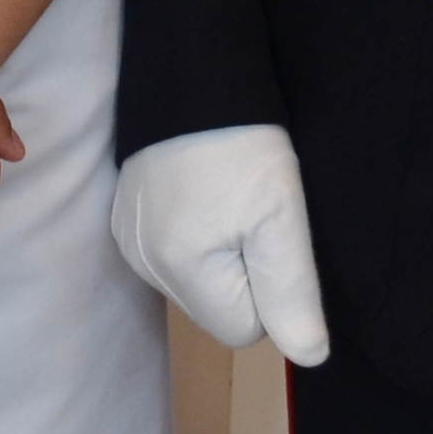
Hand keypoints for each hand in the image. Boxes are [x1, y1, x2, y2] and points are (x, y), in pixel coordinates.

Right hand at [113, 123, 331, 367]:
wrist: (190, 76)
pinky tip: (202, 197)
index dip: (269, 292)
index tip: (269, 236)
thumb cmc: (243, 146)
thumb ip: (293, 293)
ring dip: (219, 257)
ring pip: (196, 284)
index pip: (243, 331)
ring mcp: (128, 242)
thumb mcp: (283, 216)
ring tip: (228, 200)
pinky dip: (194, 237)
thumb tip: (309, 357)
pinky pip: (173, 257)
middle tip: (253, 215)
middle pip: (216, 309)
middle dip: (242, 276)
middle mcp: (143, 266)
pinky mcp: (123, 219)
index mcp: (178, 271)